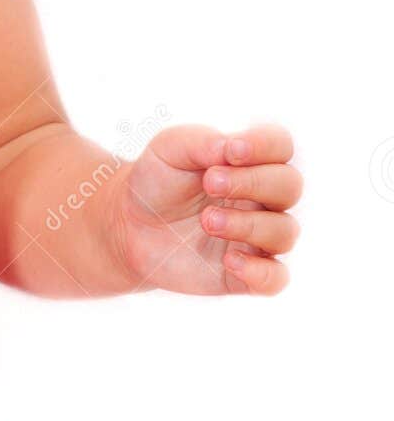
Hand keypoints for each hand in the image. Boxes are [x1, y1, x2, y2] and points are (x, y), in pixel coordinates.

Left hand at [109, 123, 301, 296]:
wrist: (130, 224)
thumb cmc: (158, 179)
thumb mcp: (170, 148)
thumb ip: (204, 142)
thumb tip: (234, 147)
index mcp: (249, 161)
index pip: (281, 146)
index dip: (266, 145)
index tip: (232, 151)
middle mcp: (262, 198)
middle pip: (290, 186)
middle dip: (253, 182)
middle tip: (210, 184)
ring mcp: (257, 237)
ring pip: (284, 231)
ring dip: (248, 224)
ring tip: (206, 221)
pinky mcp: (246, 272)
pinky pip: (276, 278)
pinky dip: (260, 272)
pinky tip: (229, 260)